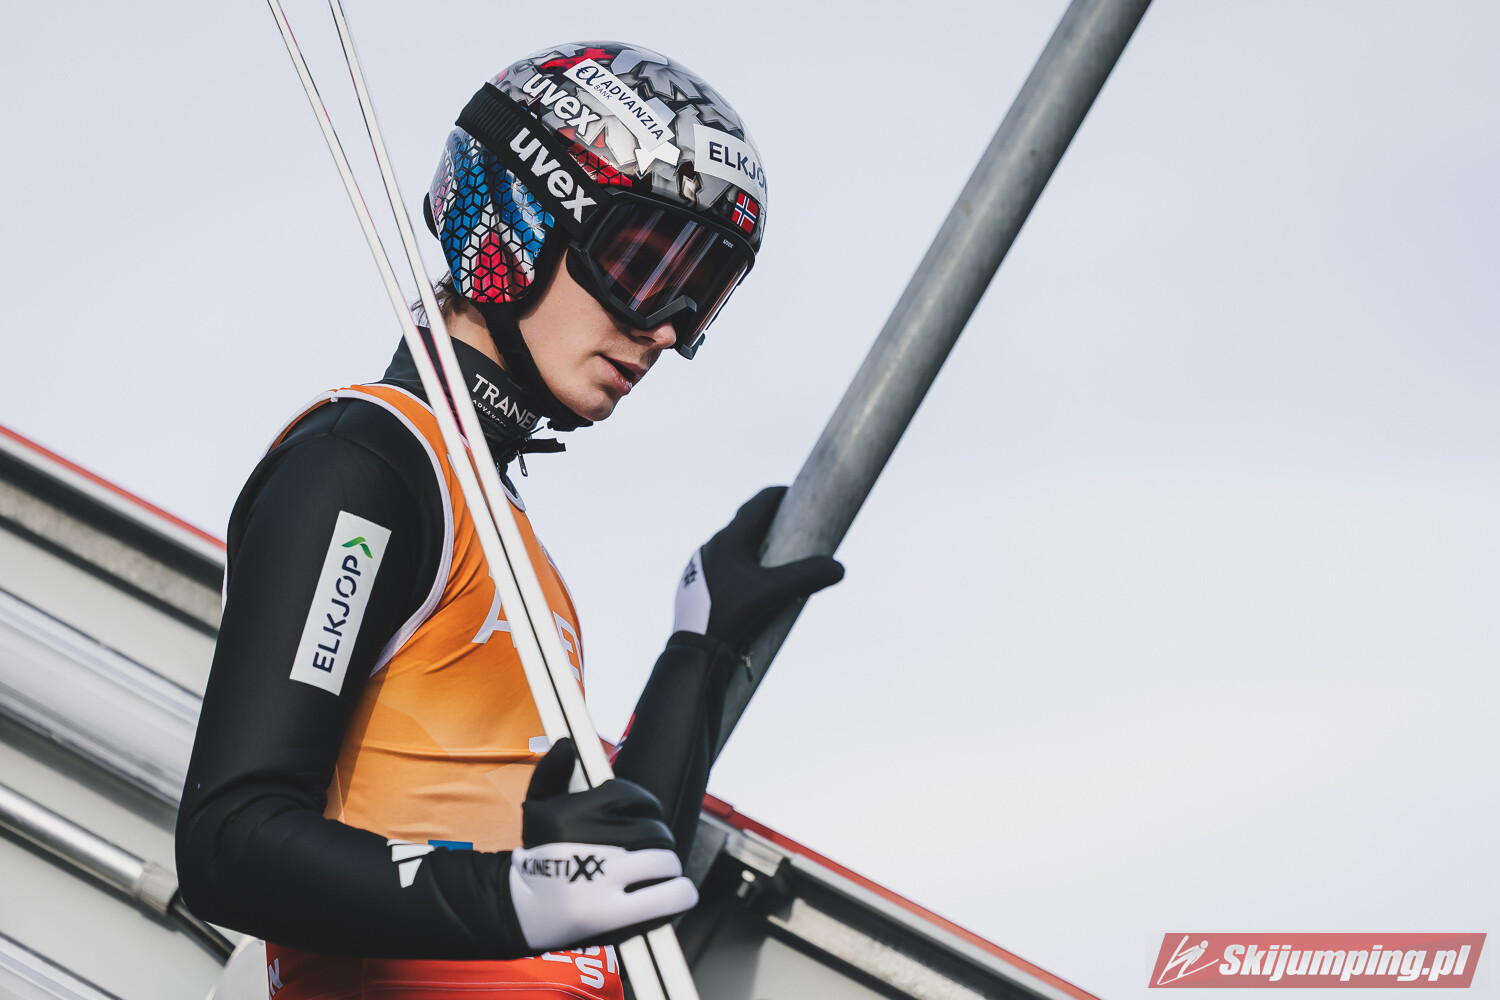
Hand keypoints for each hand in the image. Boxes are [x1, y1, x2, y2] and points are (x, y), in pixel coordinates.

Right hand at [508, 738, 697, 951]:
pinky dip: (679, 893)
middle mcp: (588, 850)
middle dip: (657, 835)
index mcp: (570, 819)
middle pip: (655, 830)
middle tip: (650, 845)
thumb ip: (551, 771)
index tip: (642, 813)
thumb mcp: (535, 808)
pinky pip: (670, 896)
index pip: (632, 796)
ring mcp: (603, 886)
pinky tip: (673, 890)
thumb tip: (567, 744)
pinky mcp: (616, 917)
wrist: (524, 912)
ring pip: (665, 860)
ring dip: (667, 863)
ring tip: (657, 868)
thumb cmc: (540, 854)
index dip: (644, 804)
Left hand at [673, 486, 844, 647]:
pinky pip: (723, 565)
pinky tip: (750, 581)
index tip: (799, 495)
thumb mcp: (774, 594)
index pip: (758, 504)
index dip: (781, 495)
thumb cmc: (732, 616)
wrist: (695, 650)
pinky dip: (741, 565)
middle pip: (745, 523)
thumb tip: (840, 568)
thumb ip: (808, 577)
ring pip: (732, 545)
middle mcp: (712, 546)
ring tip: (774, 555)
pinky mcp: (695, 584)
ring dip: (754, 544)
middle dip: (770, 521)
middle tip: (793, 525)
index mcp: (729, 539)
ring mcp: (700, 565)